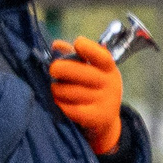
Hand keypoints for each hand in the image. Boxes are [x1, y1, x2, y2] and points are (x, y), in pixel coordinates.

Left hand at [48, 37, 123, 155]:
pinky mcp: (96, 118)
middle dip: (59, 68)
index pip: (100, 55)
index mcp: (108, 68)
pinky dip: (60, 104)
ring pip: (69, 91)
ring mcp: (104, 102)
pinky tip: (59, 102)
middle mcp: (110, 84)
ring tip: (56, 89)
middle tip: (52, 70)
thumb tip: (56, 45)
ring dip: (57, 89)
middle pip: (79, 72)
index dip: (87, 47)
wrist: (105, 118)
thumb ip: (73, 54)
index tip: (77, 44)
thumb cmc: (93, 87)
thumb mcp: (90, 68)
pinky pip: (71, 109)